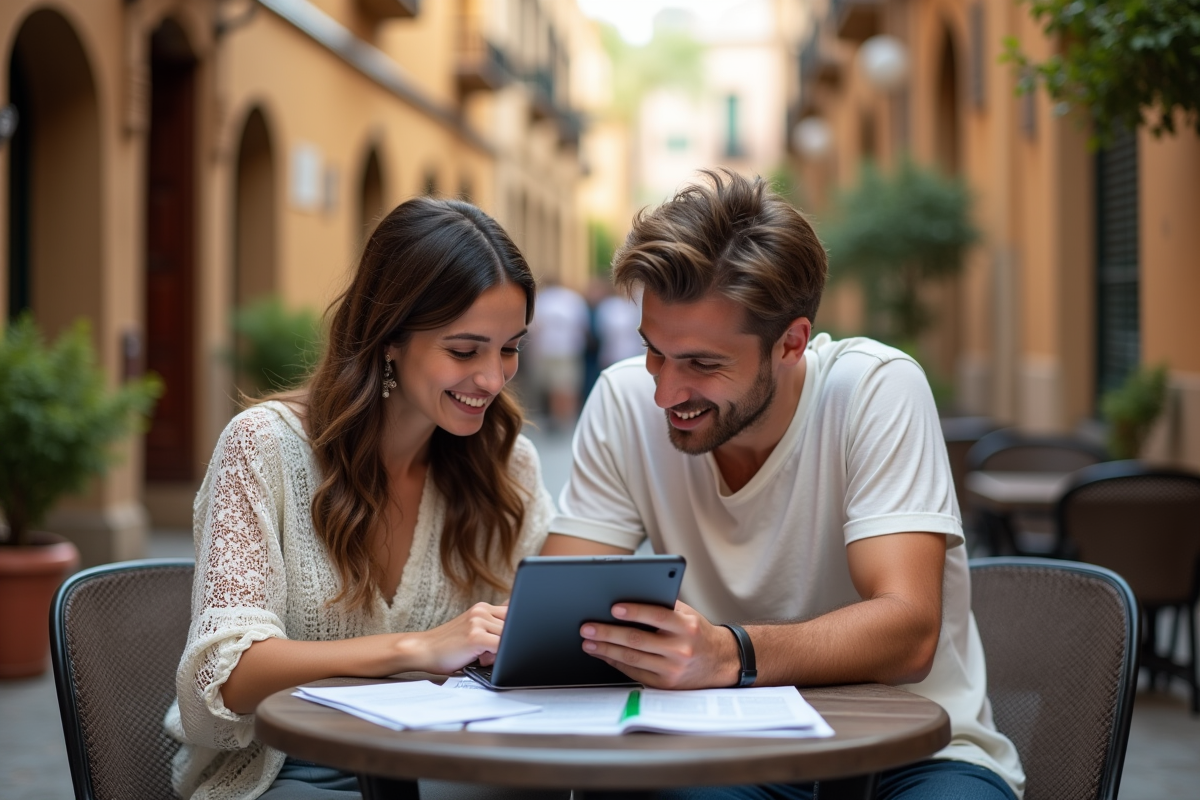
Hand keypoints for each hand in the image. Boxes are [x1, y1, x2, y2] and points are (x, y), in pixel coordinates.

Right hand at [403, 602, 506, 673]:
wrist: (422, 650)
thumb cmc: (448, 645)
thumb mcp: (473, 629)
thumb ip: (492, 624)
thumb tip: (517, 620)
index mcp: (483, 608)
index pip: (514, 615)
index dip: (512, 633)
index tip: (500, 643)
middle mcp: (481, 611)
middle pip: (514, 626)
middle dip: (507, 642)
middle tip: (487, 652)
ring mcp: (478, 622)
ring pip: (509, 637)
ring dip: (500, 651)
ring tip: (480, 655)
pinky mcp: (475, 636)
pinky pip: (500, 646)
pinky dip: (495, 656)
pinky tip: (479, 658)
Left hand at [579, 601, 740, 688]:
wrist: (721, 662)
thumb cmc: (698, 633)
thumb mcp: (688, 615)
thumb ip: (664, 607)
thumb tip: (629, 597)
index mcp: (687, 627)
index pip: (657, 616)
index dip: (635, 612)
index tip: (613, 608)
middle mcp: (680, 649)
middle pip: (638, 640)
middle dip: (608, 633)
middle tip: (587, 627)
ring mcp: (672, 670)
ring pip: (632, 659)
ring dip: (606, 649)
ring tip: (588, 642)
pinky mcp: (665, 685)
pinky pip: (635, 673)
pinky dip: (616, 663)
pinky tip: (603, 654)